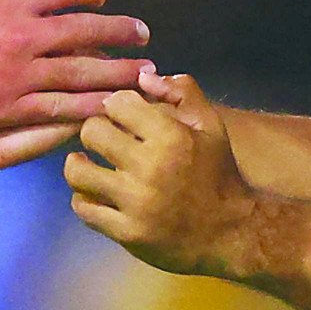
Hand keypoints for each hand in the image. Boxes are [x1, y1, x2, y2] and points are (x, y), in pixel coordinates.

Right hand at [0, 0, 150, 138]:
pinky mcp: (10, 108)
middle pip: (86, 29)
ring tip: (146, 70)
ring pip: (84, 71)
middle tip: (142, 32)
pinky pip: (63, 107)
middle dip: (120, 31)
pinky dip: (93, 104)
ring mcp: (19, 73)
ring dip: (120, 70)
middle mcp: (21, 33)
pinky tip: (115, 104)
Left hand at [62, 78, 256, 277]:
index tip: (122, 116)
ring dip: (80, 166)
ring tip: (89, 166)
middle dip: (96, 132)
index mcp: (171, 136)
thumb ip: (183, 93)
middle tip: (105, 141)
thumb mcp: (212, 127)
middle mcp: (150, 166)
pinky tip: (97, 195)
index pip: (116, 103)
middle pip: (91, 132)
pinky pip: (83, 208)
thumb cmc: (219, 175)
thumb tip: (143, 77)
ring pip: (78, 172)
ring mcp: (135, 202)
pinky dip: (85, 199)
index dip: (117, 106)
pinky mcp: (126, 231)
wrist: (232, 232)